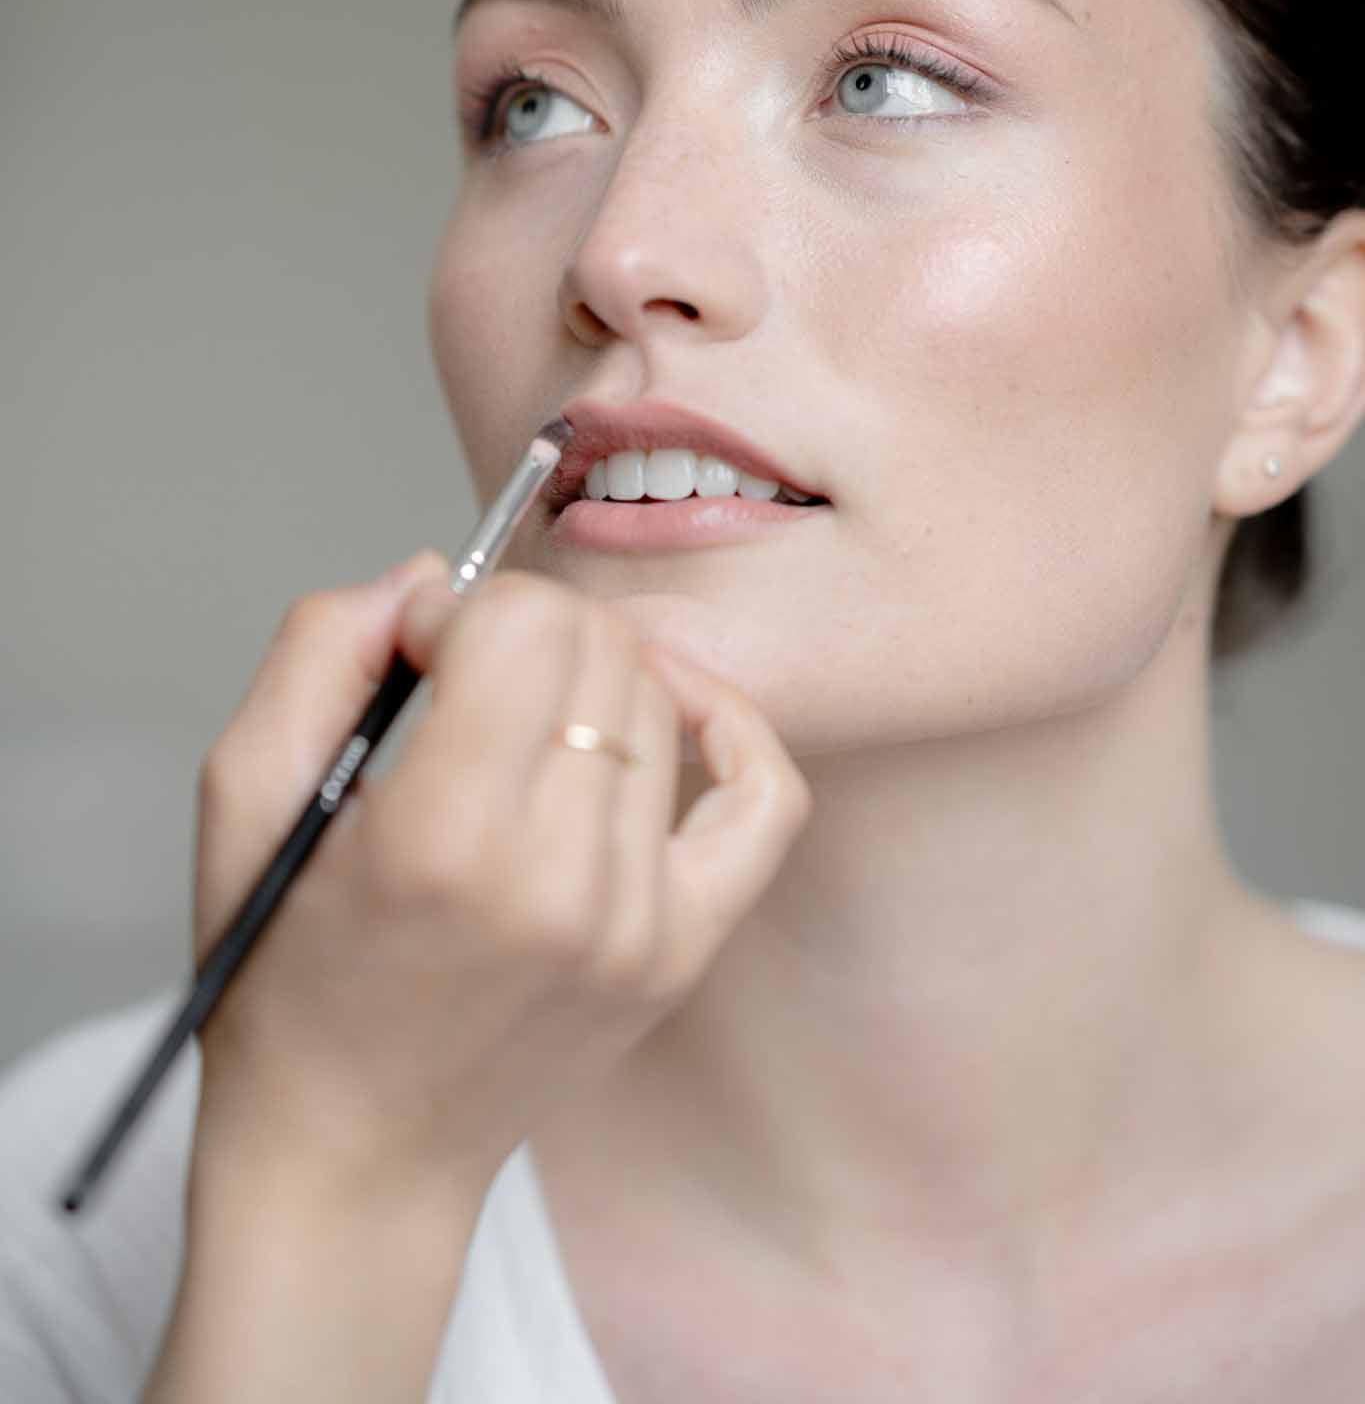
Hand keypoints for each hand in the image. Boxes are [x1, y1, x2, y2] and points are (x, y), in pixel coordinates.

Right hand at [189, 555, 811, 1212]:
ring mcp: (638, 921)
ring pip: (659, 699)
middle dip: (524, 627)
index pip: (521, 625)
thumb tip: (431, 576)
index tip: (420, 649)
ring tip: (527, 716)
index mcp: (440, 837)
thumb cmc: (286, 974)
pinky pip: (765, 797)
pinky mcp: (684, 949)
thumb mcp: (245, 795)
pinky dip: (727, 726)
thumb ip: (322, 648)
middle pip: (597, 646)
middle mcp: (557, 879)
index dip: (461, 608)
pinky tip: (666, 711)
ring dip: (592, 674)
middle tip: (468, 674)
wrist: (354, 1153)